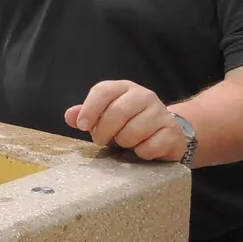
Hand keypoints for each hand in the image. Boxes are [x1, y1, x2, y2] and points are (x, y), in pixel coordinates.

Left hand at [64, 80, 187, 161]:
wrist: (166, 133)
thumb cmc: (129, 124)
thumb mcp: (105, 116)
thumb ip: (86, 115)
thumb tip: (70, 116)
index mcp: (124, 88)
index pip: (103, 90)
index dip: (89, 109)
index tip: (82, 126)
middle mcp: (144, 96)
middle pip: (117, 112)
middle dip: (104, 131)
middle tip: (101, 140)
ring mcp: (161, 113)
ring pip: (133, 131)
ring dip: (124, 143)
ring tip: (126, 142)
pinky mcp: (172, 132)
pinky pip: (149, 147)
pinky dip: (141, 153)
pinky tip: (143, 149)